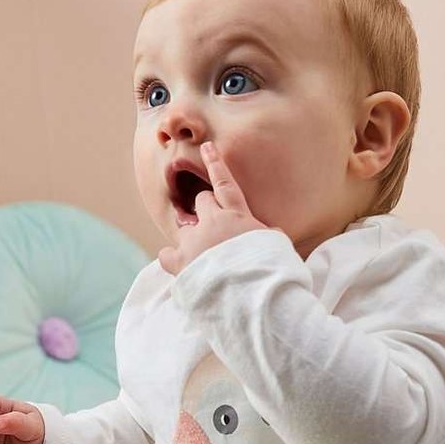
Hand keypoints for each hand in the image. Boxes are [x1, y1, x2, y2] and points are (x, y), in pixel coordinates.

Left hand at [158, 141, 267, 275]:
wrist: (249, 295)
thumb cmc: (268, 271)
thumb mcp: (278, 248)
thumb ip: (269, 235)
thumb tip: (271, 232)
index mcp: (238, 216)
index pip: (225, 184)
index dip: (216, 164)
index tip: (207, 147)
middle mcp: (212, 223)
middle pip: (201, 201)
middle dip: (207, 210)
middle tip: (216, 228)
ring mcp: (194, 241)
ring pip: (185, 228)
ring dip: (193, 237)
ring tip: (204, 256)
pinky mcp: (181, 262)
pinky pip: (166, 253)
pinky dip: (172, 258)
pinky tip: (181, 264)